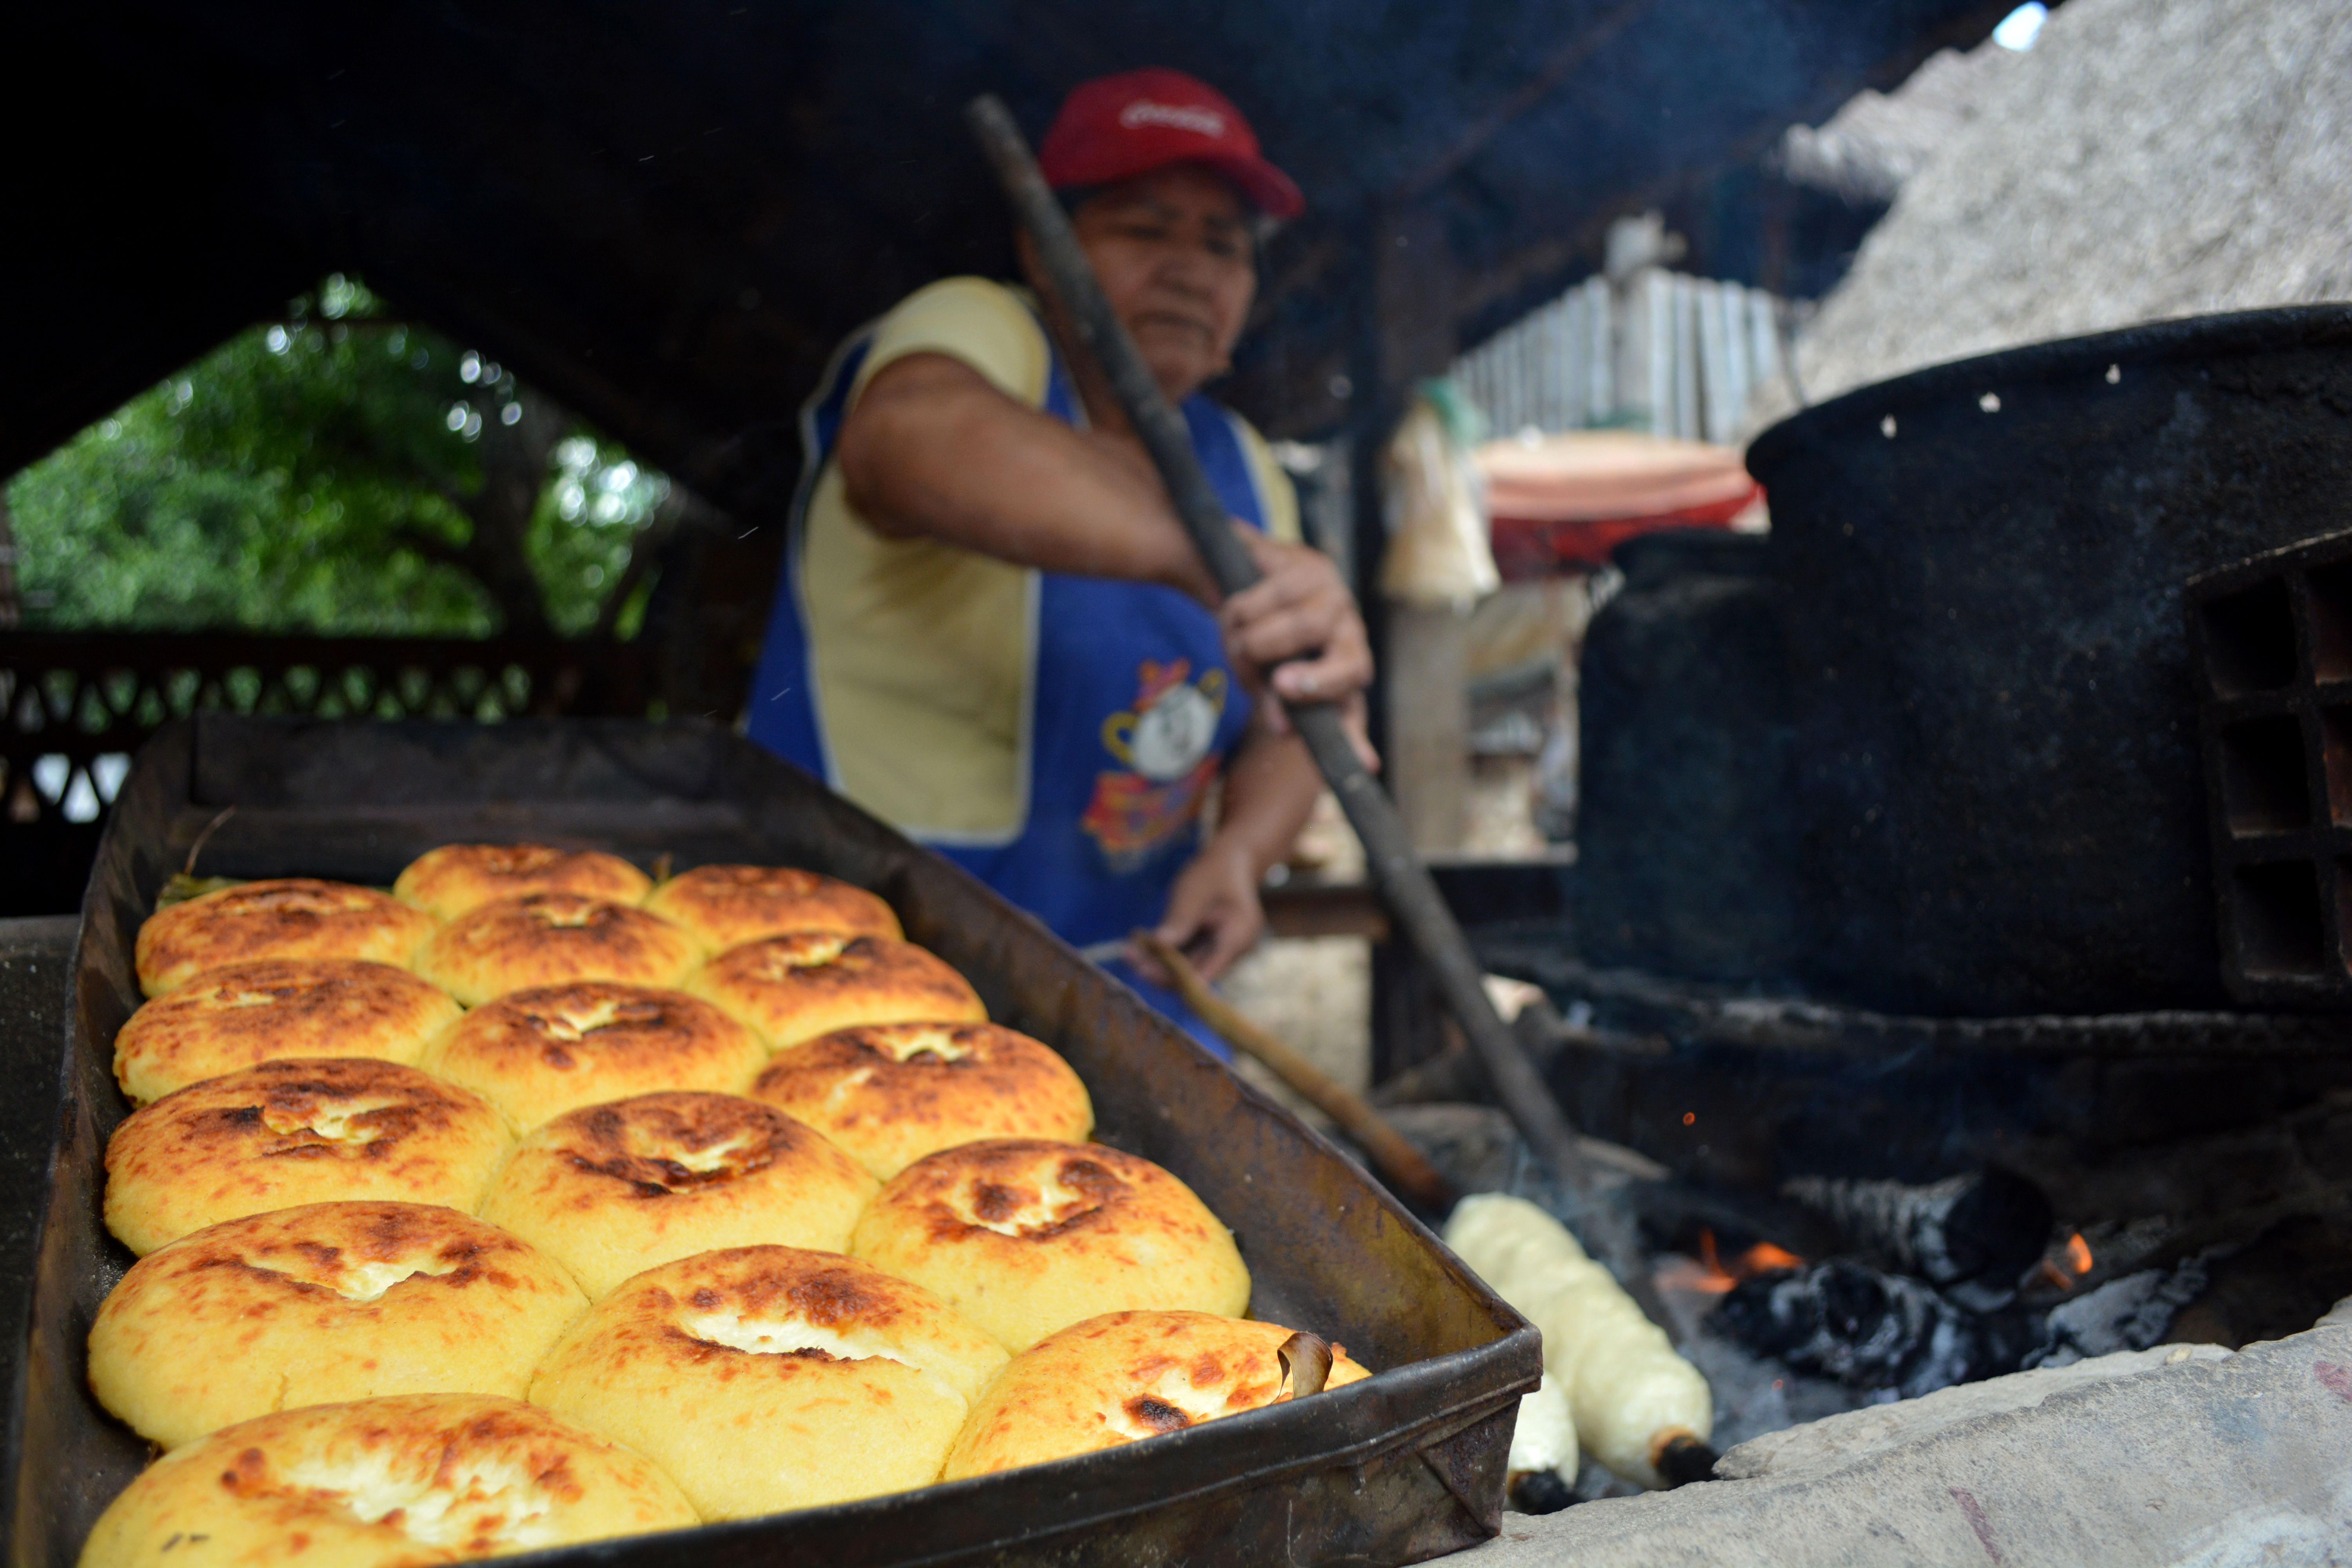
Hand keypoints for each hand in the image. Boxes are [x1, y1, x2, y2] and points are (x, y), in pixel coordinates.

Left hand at [1138, 841, 1264, 985]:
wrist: (1232, 861)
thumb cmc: (1214, 872)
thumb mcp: (1193, 892)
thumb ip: (1179, 921)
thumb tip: (1158, 945)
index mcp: (1238, 937)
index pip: (1207, 972)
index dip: (1175, 977)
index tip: (1144, 971)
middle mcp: (1236, 951)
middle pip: (1196, 973)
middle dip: (1161, 969)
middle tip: (1128, 957)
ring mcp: (1226, 951)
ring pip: (1190, 967)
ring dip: (1160, 962)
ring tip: (1129, 953)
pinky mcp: (1213, 948)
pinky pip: (1190, 957)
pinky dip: (1167, 952)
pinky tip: (1141, 946)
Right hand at [1220, 529, 1377, 767]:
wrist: (1233, 567)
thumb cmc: (1252, 630)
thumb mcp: (1260, 673)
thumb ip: (1274, 701)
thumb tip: (1283, 730)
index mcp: (1339, 665)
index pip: (1352, 706)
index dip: (1356, 736)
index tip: (1366, 766)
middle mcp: (1347, 630)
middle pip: (1351, 663)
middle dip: (1316, 682)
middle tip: (1280, 685)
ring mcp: (1332, 594)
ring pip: (1302, 628)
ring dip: (1256, 641)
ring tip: (1234, 641)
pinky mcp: (1308, 563)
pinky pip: (1272, 596)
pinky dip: (1242, 610)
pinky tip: (1233, 609)